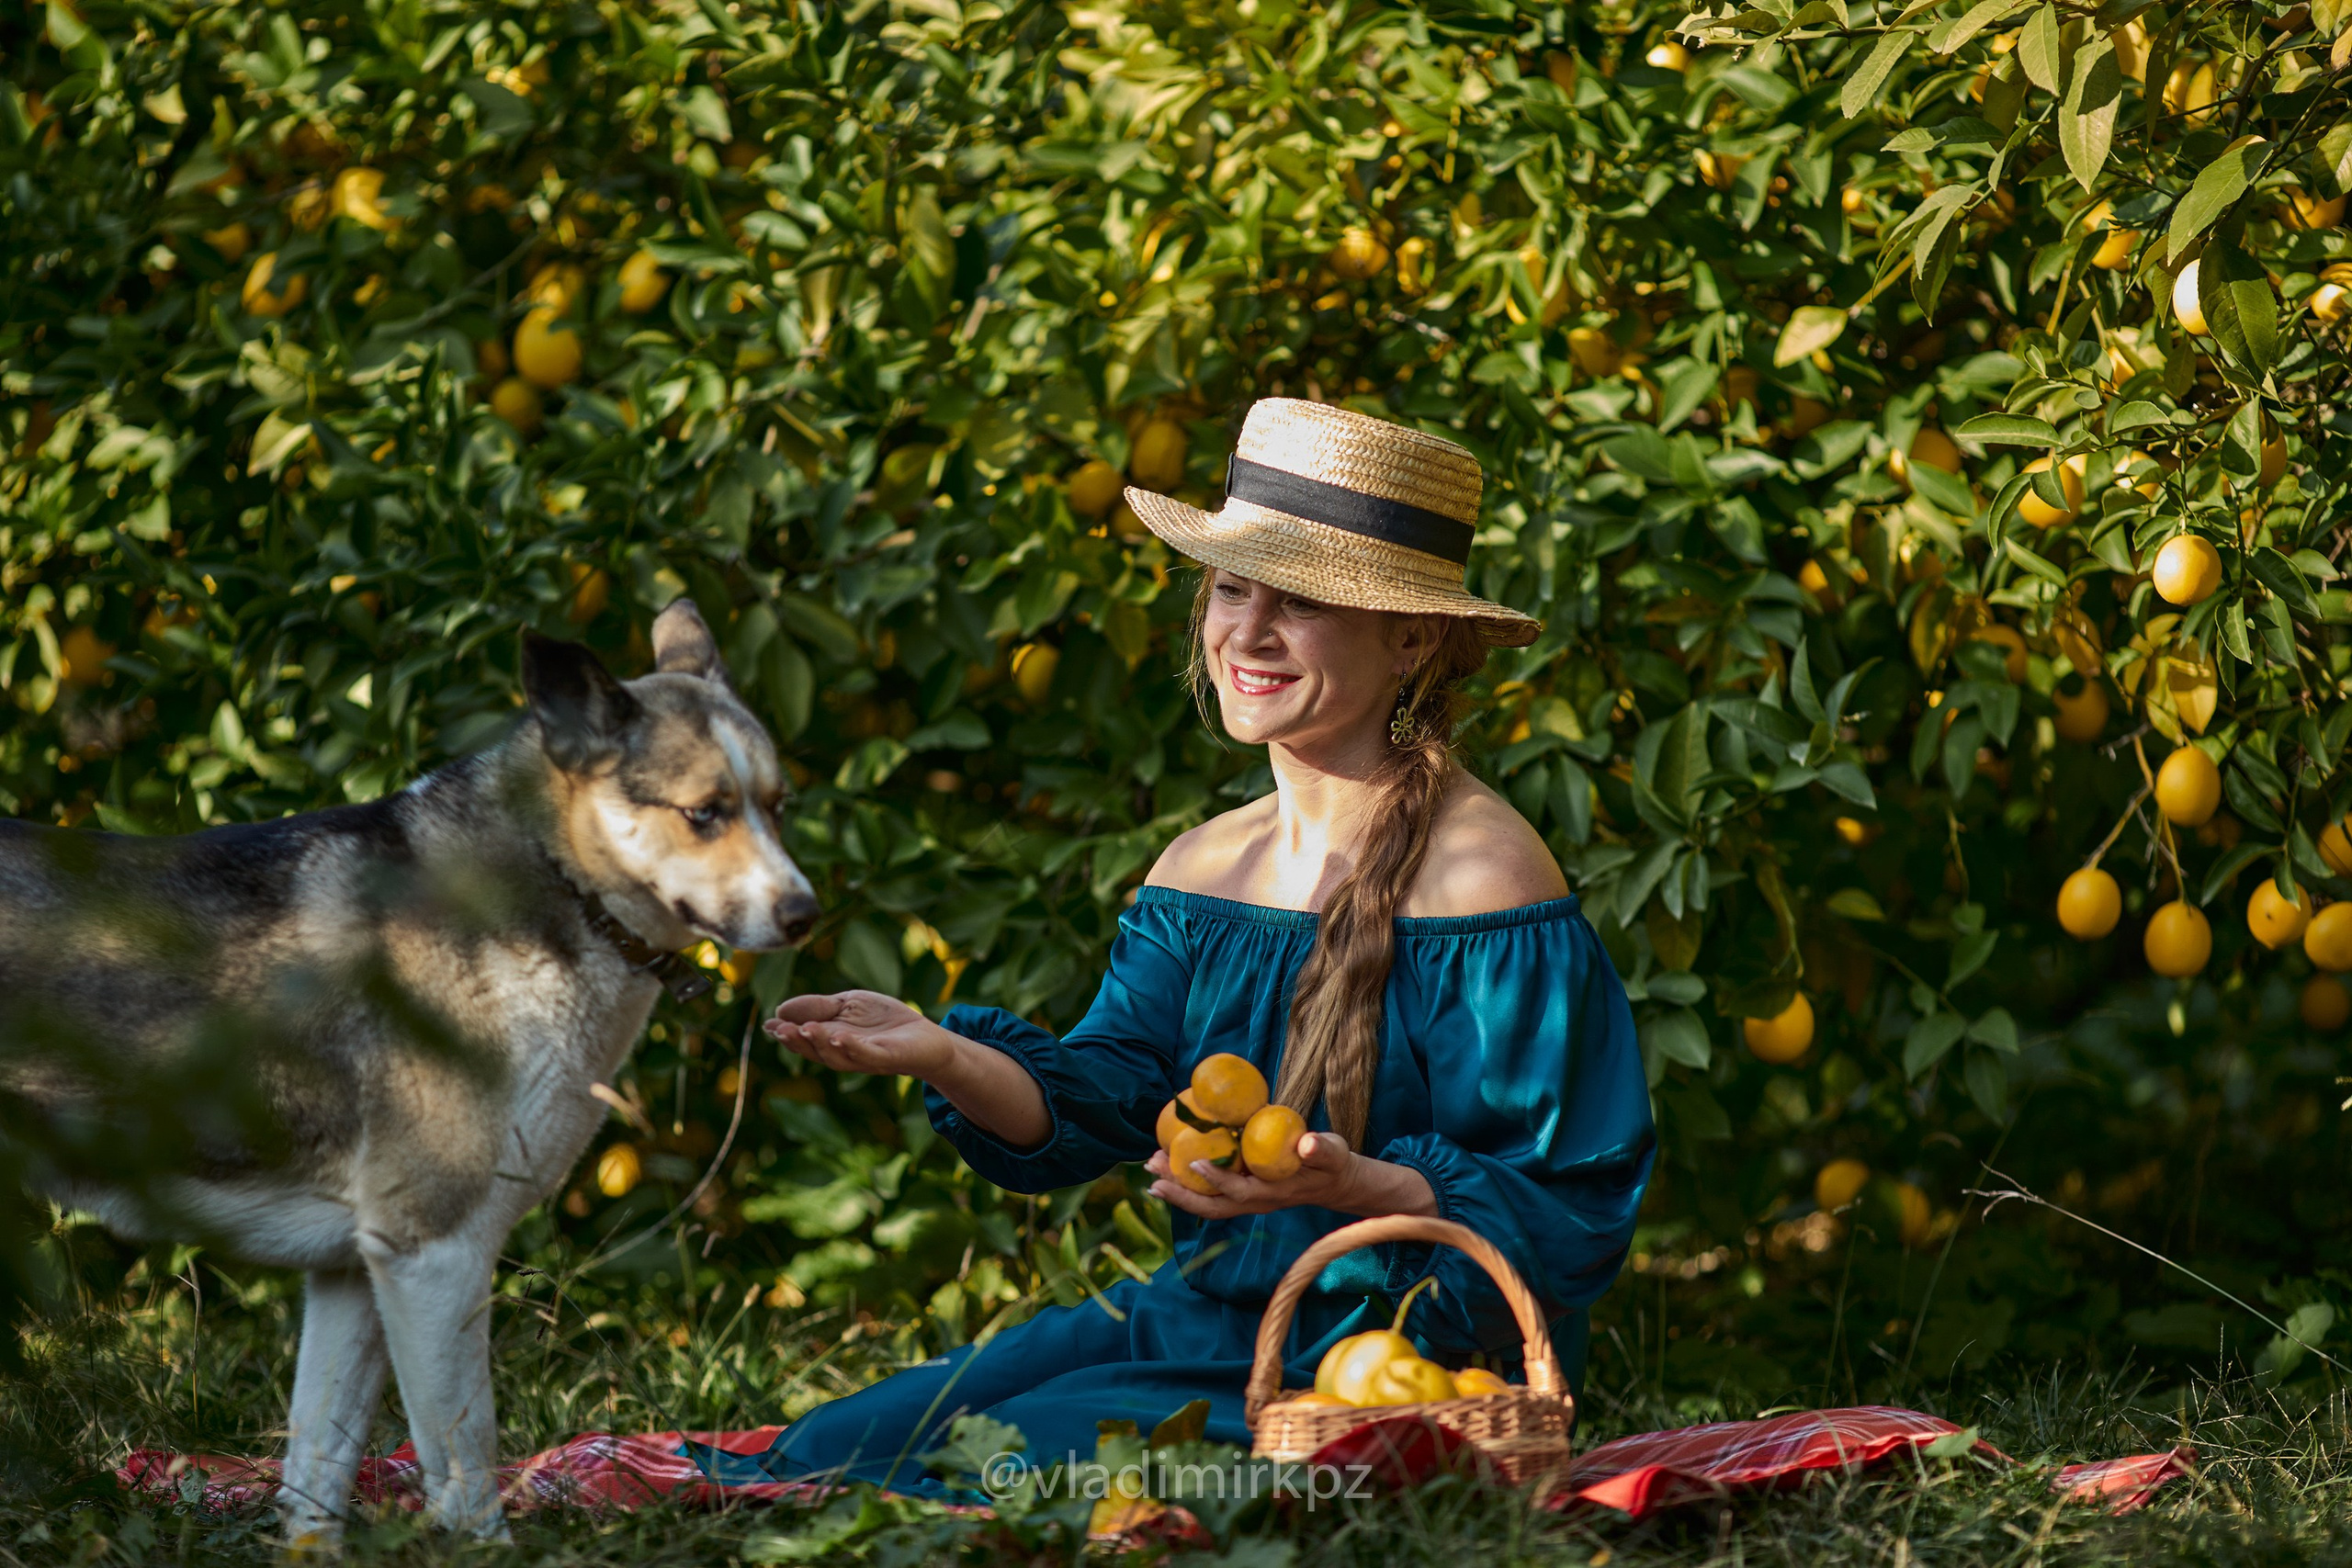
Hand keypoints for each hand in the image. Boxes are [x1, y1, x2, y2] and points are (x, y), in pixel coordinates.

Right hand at [764, 991, 957, 1078]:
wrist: (926, 1037)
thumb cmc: (884, 1022)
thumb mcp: (848, 1005)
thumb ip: (819, 1008)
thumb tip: (780, 1011)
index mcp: (830, 1039)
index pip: (804, 1038)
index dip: (787, 1033)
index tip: (770, 1024)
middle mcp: (844, 1053)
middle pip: (815, 1050)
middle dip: (796, 1040)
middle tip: (780, 1029)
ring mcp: (865, 1057)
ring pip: (837, 1056)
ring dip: (820, 1044)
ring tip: (804, 1029)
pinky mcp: (888, 1057)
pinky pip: (867, 1055)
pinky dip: (852, 1047)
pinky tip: (840, 1036)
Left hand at [1146, 1131, 1434, 1219]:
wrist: (1337, 1182)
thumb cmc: (1334, 1164)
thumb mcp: (1333, 1153)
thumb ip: (1321, 1148)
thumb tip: (1306, 1141)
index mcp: (1274, 1193)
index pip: (1241, 1191)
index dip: (1217, 1178)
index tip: (1193, 1160)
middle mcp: (1255, 1201)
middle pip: (1212, 1206)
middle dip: (1180, 1193)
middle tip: (1152, 1175)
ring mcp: (1248, 1199)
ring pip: (1207, 1201)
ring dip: (1178, 1188)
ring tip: (1151, 1167)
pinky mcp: (1244, 1191)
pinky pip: (1211, 1192)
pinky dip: (1188, 1181)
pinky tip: (1172, 1164)